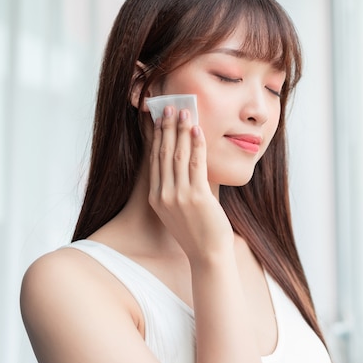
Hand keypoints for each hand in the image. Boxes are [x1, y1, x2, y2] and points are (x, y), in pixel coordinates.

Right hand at [148, 106, 233, 264]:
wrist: (208, 255)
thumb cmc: (198, 232)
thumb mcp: (180, 210)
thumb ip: (180, 188)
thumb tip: (189, 163)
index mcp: (156, 198)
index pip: (154, 160)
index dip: (156, 137)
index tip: (159, 119)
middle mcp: (163, 195)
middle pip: (163, 154)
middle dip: (166, 128)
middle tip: (169, 107)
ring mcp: (178, 196)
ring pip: (177, 156)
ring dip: (181, 131)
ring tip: (184, 112)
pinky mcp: (196, 197)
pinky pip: (195, 165)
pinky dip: (196, 145)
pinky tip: (198, 130)